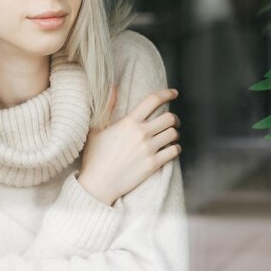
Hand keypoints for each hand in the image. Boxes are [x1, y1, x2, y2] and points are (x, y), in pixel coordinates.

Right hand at [78, 88, 180, 205]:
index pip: (153, 100)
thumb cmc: (96, 156)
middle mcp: (141, 133)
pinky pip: (174, 151)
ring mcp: (148, 149)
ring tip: (170, 135)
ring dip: (174, 133)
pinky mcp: (153, 164)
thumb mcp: (97, 128)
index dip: (167, 93)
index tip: (174, 93)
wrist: (98, 184)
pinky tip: (170, 148)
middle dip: (173, 118)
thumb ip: (108, 106)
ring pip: (173, 134)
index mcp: (129, 122)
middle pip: (169, 117)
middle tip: (172, 121)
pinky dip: (175, 148)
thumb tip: (112, 87)